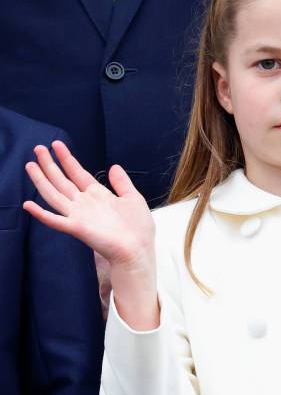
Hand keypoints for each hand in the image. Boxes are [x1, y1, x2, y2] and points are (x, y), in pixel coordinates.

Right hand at [23, 141, 154, 268]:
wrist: (138, 249)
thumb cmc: (138, 227)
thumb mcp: (132, 198)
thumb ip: (122, 183)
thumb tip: (114, 166)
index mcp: (98, 195)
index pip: (78, 173)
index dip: (67, 159)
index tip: (57, 145)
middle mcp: (85, 204)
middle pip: (63, 181)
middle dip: (50, 165)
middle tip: (38, 148)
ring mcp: (79, 215)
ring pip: (54, 195)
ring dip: (41, 181)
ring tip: (30, 165)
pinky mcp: (77, 228)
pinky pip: (56, 220)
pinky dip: (41, 214)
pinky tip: (28, 205)